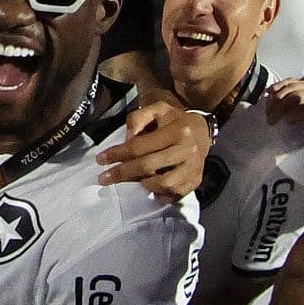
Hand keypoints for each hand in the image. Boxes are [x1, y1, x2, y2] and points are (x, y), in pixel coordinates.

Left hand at [95, 102, 211, 198]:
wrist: (203, 130)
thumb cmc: (174, 120)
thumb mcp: (156, 109)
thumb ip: (137, 119)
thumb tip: (126, 138)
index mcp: (177, 131)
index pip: (141, 146)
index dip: (118, 153)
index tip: (100, 160)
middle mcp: (187, 150)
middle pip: (149, 166)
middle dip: (123, 173)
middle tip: (103, 178)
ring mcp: (194, 167)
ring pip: (164, 183)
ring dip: (143, 184)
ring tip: (132, 181)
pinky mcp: (196, 179)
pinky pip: (177, 193)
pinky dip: (162, 194)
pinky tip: (150, 191)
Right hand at [265, 79, 303, 153]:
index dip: (302, 111)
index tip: (288, 121)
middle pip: (300, 95)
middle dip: (283, 107)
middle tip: (272, 119)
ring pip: (291, 87)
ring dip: (276, 99)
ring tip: (268, 111)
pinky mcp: (298, 82)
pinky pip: (286, 82)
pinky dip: (276, 87)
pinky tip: (269, 94)